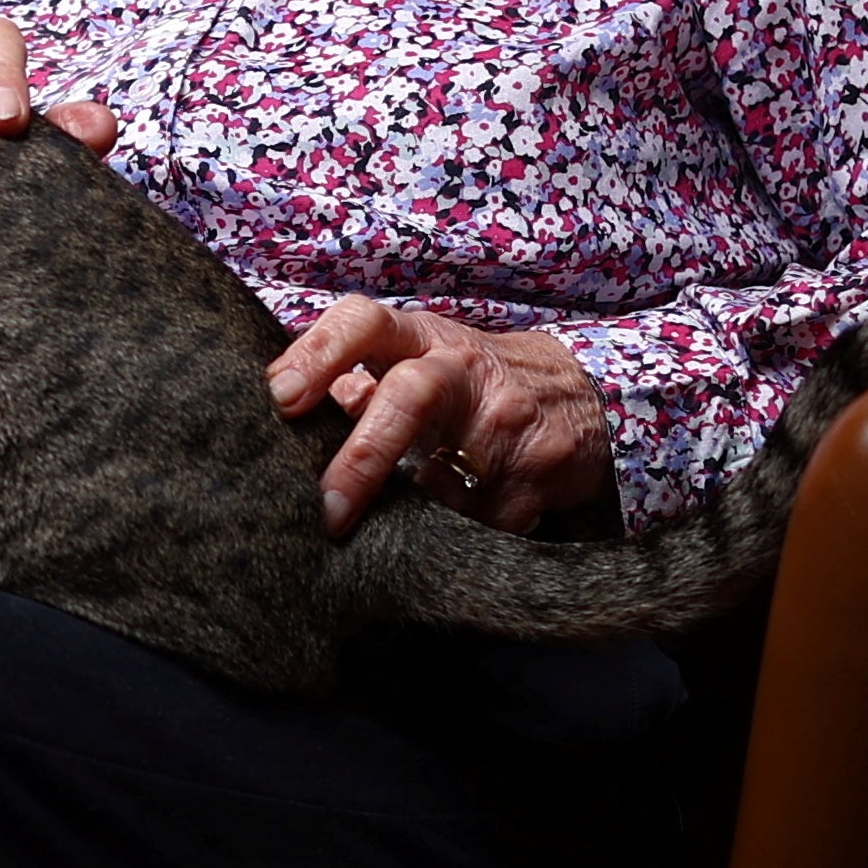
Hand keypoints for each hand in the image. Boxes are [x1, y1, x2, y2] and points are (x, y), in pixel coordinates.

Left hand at [267, 301, 610, 533]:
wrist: (588, 399)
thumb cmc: (477, 381)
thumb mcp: (423, 359)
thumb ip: (358, 380)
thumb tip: (288, 410)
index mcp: (424, 340)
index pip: (365, 323)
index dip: (318, 354)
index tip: (279, 399)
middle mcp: (465, 374)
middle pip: (410, 398)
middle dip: (362, 457)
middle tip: (324, 512)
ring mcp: (506, 427)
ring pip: (438, 484)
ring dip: (398, 518)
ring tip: (373, 536)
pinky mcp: (533, 482)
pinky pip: (472, 528)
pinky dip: (441, 543)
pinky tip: (428, 543)